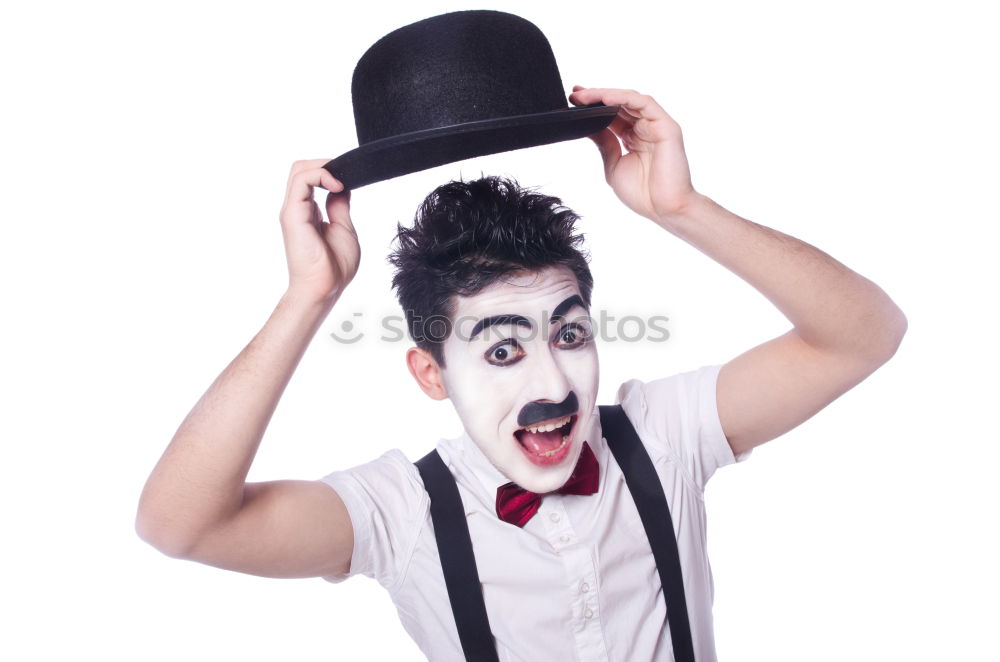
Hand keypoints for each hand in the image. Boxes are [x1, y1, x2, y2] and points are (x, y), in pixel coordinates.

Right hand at [279, 159, 360, 305]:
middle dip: (324, 164)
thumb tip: (341, 188)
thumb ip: (339, 207)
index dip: (330, 172)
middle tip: (345, 174)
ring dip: (323, 167)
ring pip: (299, 169)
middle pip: (301, 168)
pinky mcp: (292, 213)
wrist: (324, 287)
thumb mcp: (344, 228)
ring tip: (341, 180)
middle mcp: (297, 208)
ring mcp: (293, 209)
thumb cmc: (334, 266)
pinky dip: (321, 175)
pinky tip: (337, 186)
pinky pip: (301, 180)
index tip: (349, 179)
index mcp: (308, 212)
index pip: (311, 178)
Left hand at [569, 87, 698, 223]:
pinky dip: (624, 98)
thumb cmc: (643, 194)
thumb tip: (588, 126)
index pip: (612, 114)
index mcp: (633, 137)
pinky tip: (605, 98)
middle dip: (595, 97)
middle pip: (619, 104)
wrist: (664, 210)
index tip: (573, 101)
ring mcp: (656, 125)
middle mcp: (645, 127)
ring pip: (629, 99)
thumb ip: (605, 143)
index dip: (593, 106)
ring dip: (605, 94)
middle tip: (574, 94)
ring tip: (583, 95)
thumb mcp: (614, 164)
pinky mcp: (666, 125)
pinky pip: (644, 103)